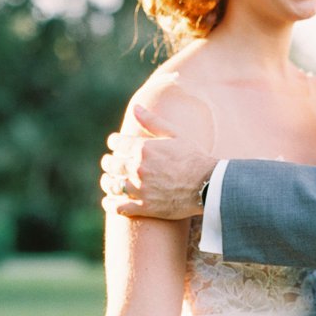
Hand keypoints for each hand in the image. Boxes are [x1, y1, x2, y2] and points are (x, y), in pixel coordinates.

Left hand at [100, 105, 216, 220]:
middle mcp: (138, 168)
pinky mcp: (144, 207)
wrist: (207, 185)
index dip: (114, 142)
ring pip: (112, 185)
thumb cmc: (193, 157)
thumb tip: (135, 107)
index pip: (117, 143)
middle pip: (111, 163)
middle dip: (108, 162)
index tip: (115, 144)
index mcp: (143, 148)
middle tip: (109, 163)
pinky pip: (118, 207)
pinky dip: (110, 204)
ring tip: (108, 180)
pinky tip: (108, 201)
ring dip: (107, 181)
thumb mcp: (174, 134)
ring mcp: (139, 189)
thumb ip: (152, 122)